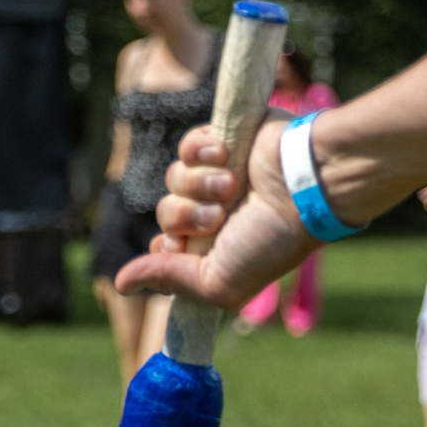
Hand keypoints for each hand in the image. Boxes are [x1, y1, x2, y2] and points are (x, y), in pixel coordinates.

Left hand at [115, 112, 303, 309]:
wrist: (306, 186)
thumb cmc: (270, 242)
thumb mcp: (217, 282)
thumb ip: (168, 281)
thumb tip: (120, 284)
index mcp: (213, 248)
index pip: (164, 247)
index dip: (166, 247)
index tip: (182, 247)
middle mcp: (214, 213)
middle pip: (165, 214)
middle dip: (185, 217)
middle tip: (217, 217)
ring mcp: (217, 177)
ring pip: (174, 180)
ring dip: (198, 185)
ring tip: (230, 186)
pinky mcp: (222, 142)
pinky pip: (187, 146)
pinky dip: (200, 150)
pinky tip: (224, 154)